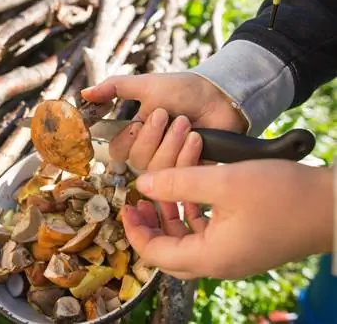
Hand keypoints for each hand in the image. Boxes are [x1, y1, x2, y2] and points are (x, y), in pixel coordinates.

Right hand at [81, 73, 248, 168]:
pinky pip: (180, 174)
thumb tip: (84, 93)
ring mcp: (170, 165)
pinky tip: (197, 138)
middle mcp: (150, 154)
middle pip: (137, 161)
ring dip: (172, 142)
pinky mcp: (190, 173)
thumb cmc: (183, 90)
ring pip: (158, 169)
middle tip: (168, 115)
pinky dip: (188, 153)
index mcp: (136, 135)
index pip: (117, 152)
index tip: (139, 121)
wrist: (218, 96)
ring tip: (186, 123)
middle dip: (154, 136)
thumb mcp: (146, 85)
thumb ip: (115, 88)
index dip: (127, 140)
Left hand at [121, 160, 332, 279]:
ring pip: (186, 244)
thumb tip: (142, 183)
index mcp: (209, 256)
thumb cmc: (282, 195)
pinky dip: (192, 218)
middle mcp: (218, 263)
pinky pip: (205, 237)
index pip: (154, 253)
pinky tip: (191, 196)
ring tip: (162, 194)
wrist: (331, 207)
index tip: (127, 205)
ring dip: (170, 220)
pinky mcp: (243, 245)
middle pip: (167, 253)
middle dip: (149, 227)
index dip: (134, 230)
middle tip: (139, 203)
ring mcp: (232, 256)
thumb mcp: (223, 182)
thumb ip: (178, 183)